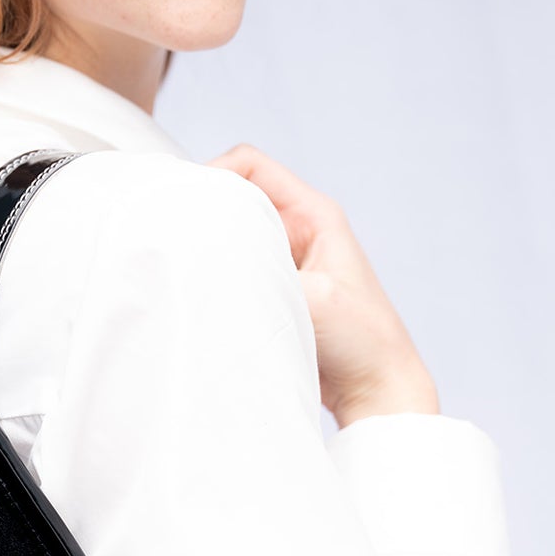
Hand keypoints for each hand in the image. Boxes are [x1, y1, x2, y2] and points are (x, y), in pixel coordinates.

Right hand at [207, 143, 439, 427]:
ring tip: (190, 266)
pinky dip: (218, 274)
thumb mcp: (313, 300)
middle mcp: (298, 229)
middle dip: (206, 212)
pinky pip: (237, 267)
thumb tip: (208, 264)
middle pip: (236, 197)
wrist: (378, 389)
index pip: (250, 166)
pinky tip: (205, 292)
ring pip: (233, 234)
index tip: (188, 205)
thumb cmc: (364, 341)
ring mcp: (286, 260)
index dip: (214, 174)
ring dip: (211, 246)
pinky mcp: (276, 289)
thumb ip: (263, 275)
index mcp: (314, 214)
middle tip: (177, 238)